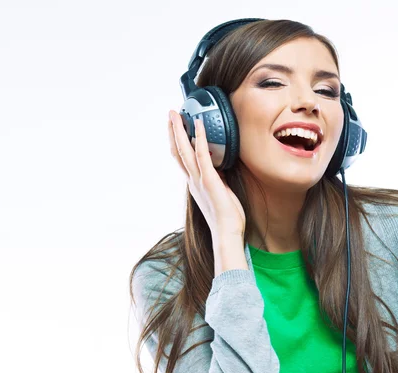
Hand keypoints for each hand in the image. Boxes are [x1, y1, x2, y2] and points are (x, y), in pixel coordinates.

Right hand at [168, 110, 245, 237]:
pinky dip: (200, 138)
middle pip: (178, 151)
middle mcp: (193, 180)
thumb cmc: (227, 217)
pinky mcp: (209, 180)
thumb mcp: (220, 194)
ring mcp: (199, 180)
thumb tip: (219, 169)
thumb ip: (217, 180)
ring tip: (176, 114)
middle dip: (173, 131)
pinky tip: (198, 124)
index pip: (182, 159)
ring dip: (179, 130)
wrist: (226, 233)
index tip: (176, 128)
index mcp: (194, 184)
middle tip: (171, 114)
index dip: (178, 142)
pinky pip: (202, 155)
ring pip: (184, 151)